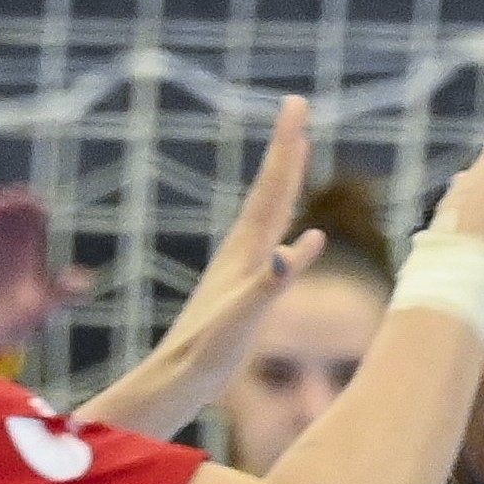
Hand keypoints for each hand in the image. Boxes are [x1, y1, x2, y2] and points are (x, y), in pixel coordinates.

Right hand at [0, 185, 91, 357]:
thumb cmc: (11, 324)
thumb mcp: (38, 309)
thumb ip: (62, 293)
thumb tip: (86, 281)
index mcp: (25, 251)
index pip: (31, 219)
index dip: (32, 207)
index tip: (34, 203)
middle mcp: (1, 244)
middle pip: (7, 213)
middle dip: (10, 202)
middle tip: (13, 199)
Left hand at [73, 97, 325, 436]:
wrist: (176, 379)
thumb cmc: (208, 352)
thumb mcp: (243, 317)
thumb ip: (272, 281)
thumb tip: (306, 243)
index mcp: (245, 251)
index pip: (273, 187)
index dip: (288, 146)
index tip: (297, 104)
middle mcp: (242, 250)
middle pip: (271, 188)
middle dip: (288, 147)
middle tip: (298, 106)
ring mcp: (242, 268)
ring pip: (270, 212)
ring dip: (285, 179)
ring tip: (297, 150)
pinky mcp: (244, 289)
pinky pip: (273, 245)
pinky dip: (290, 230)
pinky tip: (304, 236)